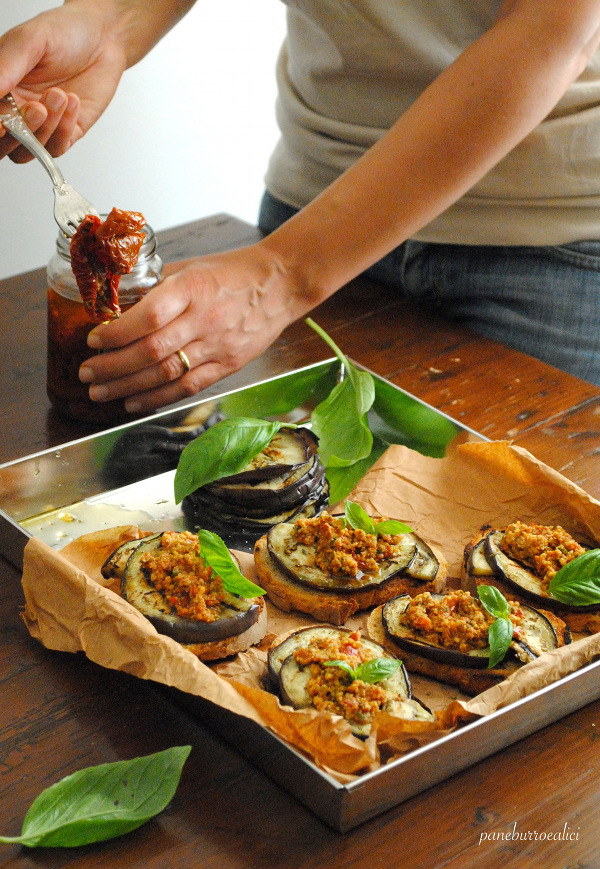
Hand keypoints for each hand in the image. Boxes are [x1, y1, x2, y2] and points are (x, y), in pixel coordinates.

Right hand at [0, 3, 127, 160]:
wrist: (104, 38)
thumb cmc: (65, 32)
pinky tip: (72, 102)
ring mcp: (42, 123)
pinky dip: (64, 129)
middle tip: (38, 108)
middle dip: (20, 133)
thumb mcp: (31, 41)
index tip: (3, 121)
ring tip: (60, 95)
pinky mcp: (66, 132)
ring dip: (45, 129)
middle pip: (4, 144)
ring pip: (29, 150)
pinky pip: (57, 147)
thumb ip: (7, 67)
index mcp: (2, 86)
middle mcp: (17, 108)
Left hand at [78, 244, 308, 413]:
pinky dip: (158, 398)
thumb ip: (158, 286)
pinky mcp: (228, 365)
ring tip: (101, 392)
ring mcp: (218, 346)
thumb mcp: (192, 266)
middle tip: (87, 373)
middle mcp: (204, 319)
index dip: (118, 332)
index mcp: (192, 288)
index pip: (149, 316)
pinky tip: (133, 402)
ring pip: (167, 374)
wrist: (281, 285)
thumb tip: (119, 303)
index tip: (93, 340)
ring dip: (128, 386)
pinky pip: (189, 387)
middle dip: (113, 366)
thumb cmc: (234, 273)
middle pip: (152, 351)